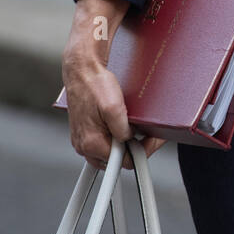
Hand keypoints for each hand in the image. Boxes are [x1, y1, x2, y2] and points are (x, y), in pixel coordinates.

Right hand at [63, 0, 166, 171]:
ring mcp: (82, 140)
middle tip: (144, 132)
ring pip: (109, 151)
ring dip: (122, 141)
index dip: (142, 152)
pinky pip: (102, 141)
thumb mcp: (114, 107)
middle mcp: (83, 146)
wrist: (81, 70)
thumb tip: (129, 141)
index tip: (151, 141)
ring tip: (130, 124)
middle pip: (116, 159)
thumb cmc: (94, 84)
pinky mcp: (83, 132)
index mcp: (91, 143)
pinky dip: (112, 135)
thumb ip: (123, 130)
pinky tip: (118, 122)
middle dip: (132, 147)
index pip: (124, 162)